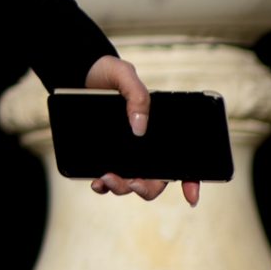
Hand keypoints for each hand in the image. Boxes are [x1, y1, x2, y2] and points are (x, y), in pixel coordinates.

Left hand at [79, 54, 199, 206]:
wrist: (79, 74)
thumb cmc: (109, 73)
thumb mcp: (125, 75)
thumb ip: (137, 96)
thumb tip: (139, 128)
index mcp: (160, 132)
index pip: (183, 161)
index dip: (192, 182)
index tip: (191, 196)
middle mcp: (145, 148)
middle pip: (155, 180)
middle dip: (146, 188)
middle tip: (133, 182)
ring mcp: (125, 154)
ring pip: (131, 183)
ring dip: (121, 188)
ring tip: (106, 179)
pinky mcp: (104, 156)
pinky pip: (107, 179)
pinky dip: (103, 186)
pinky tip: (96, 182)